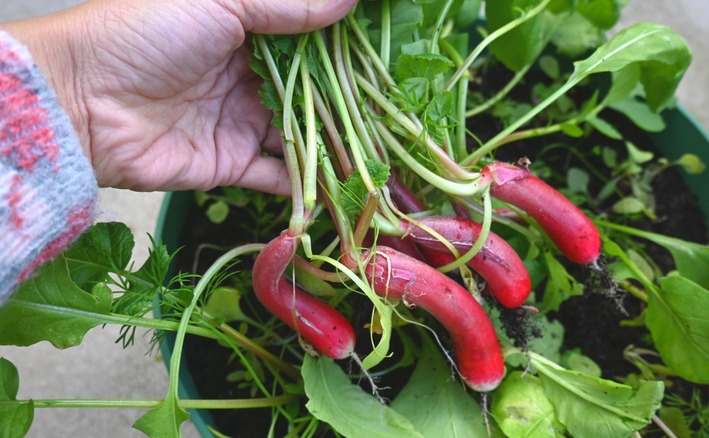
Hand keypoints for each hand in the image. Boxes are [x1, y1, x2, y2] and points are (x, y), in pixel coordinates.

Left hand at [3, 0, 355, 192]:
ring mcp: (241, 121)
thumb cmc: (143, 33)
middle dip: (350, 102)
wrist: (81, 101)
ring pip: (302, 135)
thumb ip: (287, 4)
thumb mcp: (220, 0)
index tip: (388, 53)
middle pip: (312, 91)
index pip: (309, 39)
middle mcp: (247, 76)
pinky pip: (278, 175)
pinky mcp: (231, 164)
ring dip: (338, 145)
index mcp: (244, 29)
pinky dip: (308, 184)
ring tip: (383, 156)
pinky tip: (345, 188)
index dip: (346, 47)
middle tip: (399, 111)